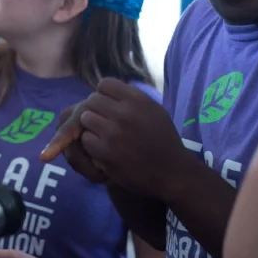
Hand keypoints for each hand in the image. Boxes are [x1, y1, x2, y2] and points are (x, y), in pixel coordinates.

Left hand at [42, 78, 187, 199]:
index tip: (108, 106)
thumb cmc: (163, 140)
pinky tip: (103, 149)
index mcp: (138, 100)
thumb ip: (131, 98)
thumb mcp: (154, 110)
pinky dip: (92, 145)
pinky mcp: (105, 152)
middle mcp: (125, 113)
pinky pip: (85, 139)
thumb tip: (107, 90)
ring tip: (103, 135)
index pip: (105, 84)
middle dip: (96, 110)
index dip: (103, 95)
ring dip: (91, 127)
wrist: (171, 172)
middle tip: (103, 122)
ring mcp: (114, 133)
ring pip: (85, 118)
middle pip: (92, 100)